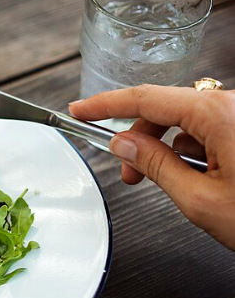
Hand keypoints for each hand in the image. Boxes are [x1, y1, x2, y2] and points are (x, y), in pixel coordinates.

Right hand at [69, 85, 234, 249]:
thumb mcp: (199, 198)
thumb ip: (154, 166)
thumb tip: (124, 146)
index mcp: (218, 114)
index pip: (145, 99)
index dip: (105, 105)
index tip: (80, 110)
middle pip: (167, 109)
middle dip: (139, 139)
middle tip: (125, 175)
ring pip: (190, 121)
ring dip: (170, 149)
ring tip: (171, 186)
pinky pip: (215, 128)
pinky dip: (196, 150)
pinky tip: (201, 180)